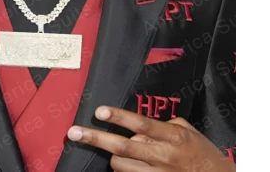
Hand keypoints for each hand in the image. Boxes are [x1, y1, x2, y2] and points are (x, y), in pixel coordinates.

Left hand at [67, 106, 234, 171]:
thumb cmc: (202, 154)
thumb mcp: (187, 131)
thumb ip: (163, 125)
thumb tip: (139, 128)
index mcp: (172, 137)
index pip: (141, 124)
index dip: (119, 117)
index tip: (99, 111)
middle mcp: (163, 156)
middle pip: (122, 147)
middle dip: (95, 138)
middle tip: (73, 132)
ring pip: (120, 165)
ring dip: (113, 156)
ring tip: (117, 150)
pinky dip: (124, 170)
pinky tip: (127, 164)